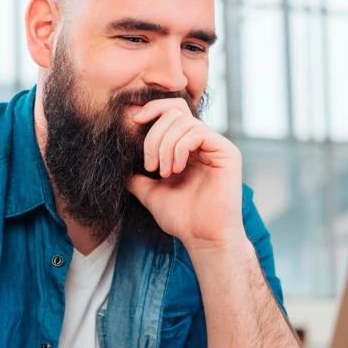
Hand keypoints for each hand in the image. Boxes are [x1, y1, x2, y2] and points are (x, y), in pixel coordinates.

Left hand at [127, 98, 245, 250]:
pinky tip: (176, 170)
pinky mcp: (227, 152)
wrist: (202, 237)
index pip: (170, 112)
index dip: (151, 110)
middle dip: (153, 136)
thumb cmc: (182, 218)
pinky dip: (179, 148)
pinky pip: (197, 132)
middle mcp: (203, 143)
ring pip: (183, 121)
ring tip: (163, 172)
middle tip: (150, 165)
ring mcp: (216, 146)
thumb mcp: (151, 193)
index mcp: (187, 148)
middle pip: (174, 112)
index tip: (132, 122)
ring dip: (165, 146)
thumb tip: (119, 166)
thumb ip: (138, 177)